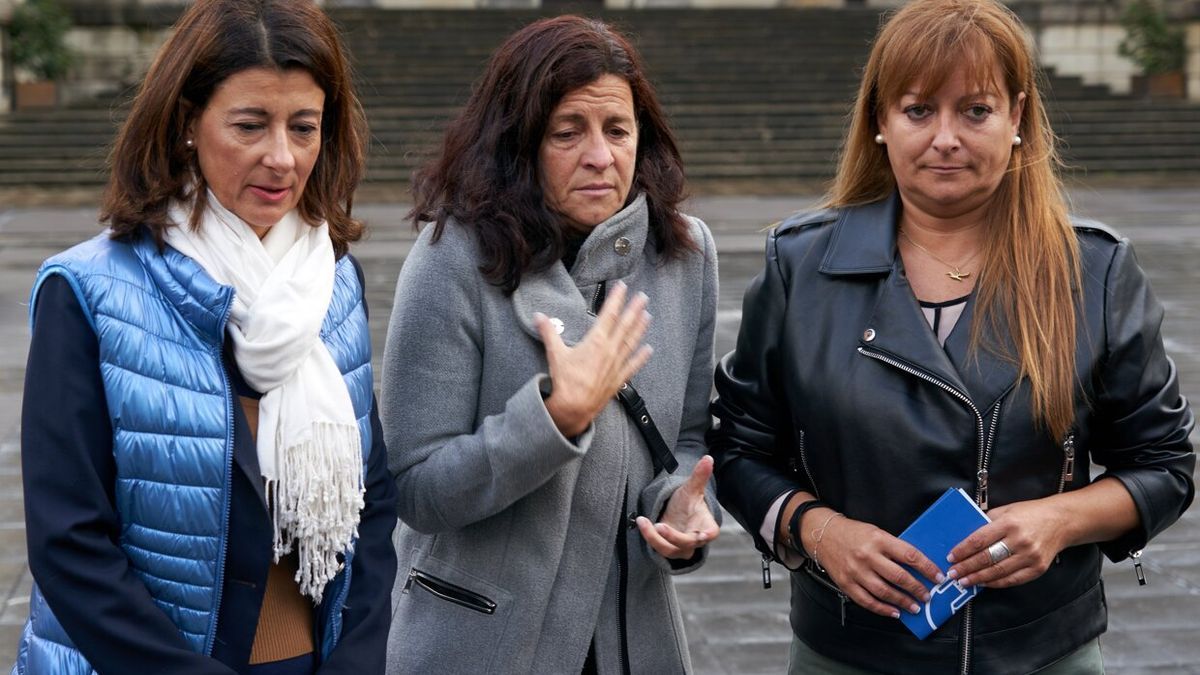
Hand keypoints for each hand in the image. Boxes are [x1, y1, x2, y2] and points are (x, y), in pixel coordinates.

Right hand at [535, 281, 651, 436]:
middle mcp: (610, 350)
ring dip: (640, 328)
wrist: (575, 407)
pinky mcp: (619, 378)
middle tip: (643, 297)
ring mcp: (616, 364)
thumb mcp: (555, 353)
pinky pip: (633, 365)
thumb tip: (538, 316)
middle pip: (625, 325)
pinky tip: (649, 349)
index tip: (623, 287)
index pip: (609, 314)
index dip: (616, 299)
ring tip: (648, 316)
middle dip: (634, 309)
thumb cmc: (565, 380)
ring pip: (631, 342)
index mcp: (596, 341)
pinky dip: (641, 356)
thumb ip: (549, 332)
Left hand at [636, 455, 719, 558]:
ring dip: (654, 538)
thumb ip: (700, 475)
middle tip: (658, 526)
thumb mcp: (692, 488)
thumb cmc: (688, 503)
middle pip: (686, 544)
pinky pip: (657, 549)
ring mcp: (680, 548)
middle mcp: (694, 540)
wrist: (676, 514)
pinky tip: (641, 522)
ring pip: (669, 550)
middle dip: (672, 537)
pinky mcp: (666, 549)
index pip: (710, 534)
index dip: (706, 536)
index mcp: (706, 527)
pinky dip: (648, 537)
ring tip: (643, 522)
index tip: (701, 536)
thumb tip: (708, 458)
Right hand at [806, 513, 942, 618]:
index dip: (927, 568)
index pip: (909, 555)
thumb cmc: (854, 533)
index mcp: (878, 539)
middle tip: (927, 596)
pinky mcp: (846, 583)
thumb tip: (918, 567)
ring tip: (915, 607)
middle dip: (917, 589)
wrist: (823, 535)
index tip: (938, 577)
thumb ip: (894, 548)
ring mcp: (855, 571)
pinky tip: (894, 612)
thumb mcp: (877, 533)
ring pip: (884, 592)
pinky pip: (867, 601)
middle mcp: (867, 556)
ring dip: (903, 602)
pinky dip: (883, 609)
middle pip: (898, 576)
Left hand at [947, 498, 1068, 588]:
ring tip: (964, 581)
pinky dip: (996, 583)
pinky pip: (1013, 580)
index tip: (950, 557)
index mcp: (1009, 523)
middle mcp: (1020, 541)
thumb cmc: (1030, 514)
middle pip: (987, 558)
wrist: (1062, 521)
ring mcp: (1030, 556)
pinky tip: (984, 583)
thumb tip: (964, 537)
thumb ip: (987, 522)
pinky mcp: (1038, 568)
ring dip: (978, 578)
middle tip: (953, 573)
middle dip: (966, 567)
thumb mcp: (1006, 510)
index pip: (979, 540)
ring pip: (998, 572)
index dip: (962, 551)